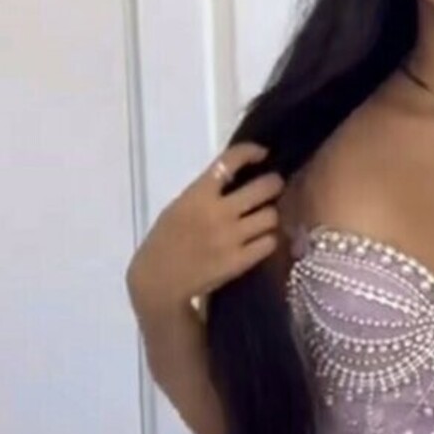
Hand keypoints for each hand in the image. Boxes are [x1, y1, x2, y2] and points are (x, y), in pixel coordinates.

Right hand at [126, 142, 284, 324]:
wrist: (159, 281)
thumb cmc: (166, 241)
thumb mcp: (180, 207)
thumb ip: (205, 193)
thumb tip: (236, 180)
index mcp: (198, 194)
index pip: (230, 161)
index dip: (251, 152)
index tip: (263, 153)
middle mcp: (218, 212)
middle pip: (263, 188)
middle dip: (273, 184)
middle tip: (274, 188)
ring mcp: (232, 237)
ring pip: (271, 216)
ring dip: (271, 215)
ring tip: (264, 219)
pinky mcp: (240, 261)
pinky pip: (269, 243)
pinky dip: (269, 240)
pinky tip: (262, 241)